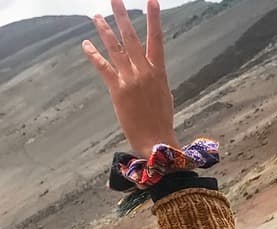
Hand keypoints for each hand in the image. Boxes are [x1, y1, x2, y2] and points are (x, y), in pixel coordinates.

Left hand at [82, 0, 178, 156]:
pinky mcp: (117, 90)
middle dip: (123, 17)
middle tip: (115, 0)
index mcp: (159, 73)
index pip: (157, 41)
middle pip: (131, 38)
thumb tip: (151, 72)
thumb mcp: (164, 96)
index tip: (152, 2)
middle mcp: (144, 72)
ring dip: (105, 31)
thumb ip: (155, 80)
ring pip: (115, 49)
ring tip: (97, 16)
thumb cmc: (161, 120)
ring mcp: (130, 80)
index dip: (154, 20)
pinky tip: (86, 44)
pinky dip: (94, 55)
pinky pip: (103, 68)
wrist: (155, 139)